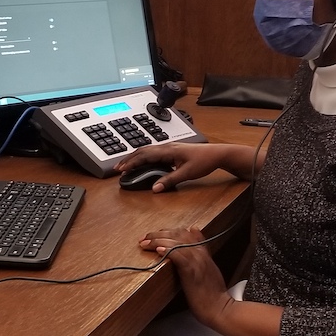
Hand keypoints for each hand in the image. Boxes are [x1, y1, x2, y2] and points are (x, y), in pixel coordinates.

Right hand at [116, 143, 249, 192]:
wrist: (217, 154)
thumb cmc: (204, 161)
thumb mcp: (187, 173)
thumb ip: (170, 180)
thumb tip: (155, 188)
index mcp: (168, 151)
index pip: (145, 155)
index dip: (131, 162)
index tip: (121, 168)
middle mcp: (167, 147)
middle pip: (143, 151)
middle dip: (129, 159)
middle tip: (118, 168)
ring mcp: (170, 148)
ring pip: (148, 150)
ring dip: (136, 157)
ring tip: (127, 165)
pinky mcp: (173, 151)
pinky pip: (154, 152)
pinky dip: (144, 157)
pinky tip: (143, 162)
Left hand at [140, 226, 231, 327]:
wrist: (219, 308)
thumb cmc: (212, 294)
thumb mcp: (209, 270)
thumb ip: (201, 257)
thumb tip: (193, 246)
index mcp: (203, 253)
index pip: (186, 232)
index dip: (169, 231)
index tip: (156, 234)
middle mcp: (200, 254)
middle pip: (178, 234)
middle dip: (158, 234)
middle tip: (145, 237)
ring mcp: (196, 261)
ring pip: (175, 242)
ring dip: (157, 240)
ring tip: (145, 243)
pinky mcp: (191, 271)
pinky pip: (178, 256)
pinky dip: (167, 250)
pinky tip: (158, 250)